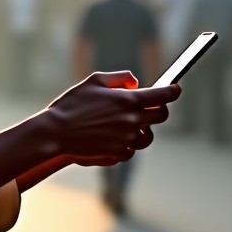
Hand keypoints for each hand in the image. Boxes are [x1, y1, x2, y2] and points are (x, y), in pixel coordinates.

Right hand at [43, 71, 179, 165]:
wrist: (56, 132)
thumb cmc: (72, 104)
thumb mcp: (94, 81)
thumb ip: (120, 78)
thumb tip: (136, 83)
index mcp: (128, 100)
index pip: (163, 96)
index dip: (172, 91)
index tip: (175, 89)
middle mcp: (132, 121)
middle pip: (161, 116)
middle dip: (159, 109)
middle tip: (150, 106)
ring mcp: (127, 139)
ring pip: (148, 136)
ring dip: (143, 129)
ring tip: (128, 124)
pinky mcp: (118, 153)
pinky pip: (131, 150)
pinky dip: (127, 143)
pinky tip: (113, 137)